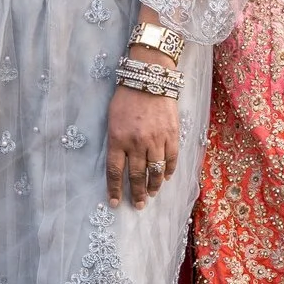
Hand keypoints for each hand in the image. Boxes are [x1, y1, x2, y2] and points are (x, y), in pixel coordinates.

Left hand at [106, 86, 179, 207]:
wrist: (149, 78)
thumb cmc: (127, 97)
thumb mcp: (112, 119)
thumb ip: (116, 141)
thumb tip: (121, 163)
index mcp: (118, 139)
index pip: (115, 172)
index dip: (115, 190)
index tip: (115, 203)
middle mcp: (136, 143)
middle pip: (136, 176)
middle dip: (137, 194)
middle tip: (139, 205)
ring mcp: (156, 139)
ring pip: (155, 171)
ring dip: (154, 186)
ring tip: (152, 194)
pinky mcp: (171, 135)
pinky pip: (171, 159)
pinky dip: (168, 171)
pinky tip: (166, 177)